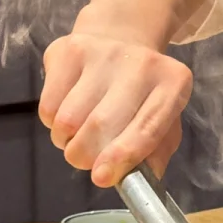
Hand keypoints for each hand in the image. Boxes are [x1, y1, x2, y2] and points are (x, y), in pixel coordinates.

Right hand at [39, 23, 192, 186]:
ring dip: (67, 141)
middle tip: (86, 160)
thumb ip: (156, 153)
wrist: (120, 40)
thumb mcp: (164, 121)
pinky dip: (52, 122)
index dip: (122, 156)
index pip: (148, 127)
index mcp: (174, 84)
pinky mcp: (69, 51)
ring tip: (79, 133)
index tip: (102, 177)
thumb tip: (141, 181)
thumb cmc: (143, 93)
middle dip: (86, 156)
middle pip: (100, 125)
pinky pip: (48, 107)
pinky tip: (68, 110)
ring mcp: (104, 53)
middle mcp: (143, 63)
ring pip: (68, 120)